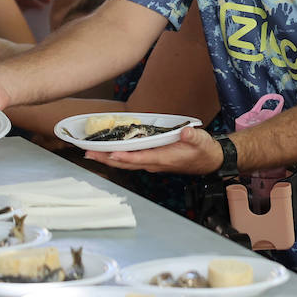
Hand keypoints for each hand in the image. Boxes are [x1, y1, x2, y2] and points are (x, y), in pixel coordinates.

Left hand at [86, 125, 222, 174]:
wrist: (208, 160)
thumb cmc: (203, 150)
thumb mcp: (201, 141)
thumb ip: (193, 137)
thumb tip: (187, 132)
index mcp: (163, 158)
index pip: (140, 158)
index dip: (125, 156)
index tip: (110, 153)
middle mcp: (154, 163)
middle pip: (125, 163)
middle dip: (106, 159)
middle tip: (87, 153)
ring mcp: (151, 163)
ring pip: (125, 163)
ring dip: (107, 158)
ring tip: (90, 153)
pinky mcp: (151, 160)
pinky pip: (130, 160)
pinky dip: (116, 156)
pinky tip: (107, 151)